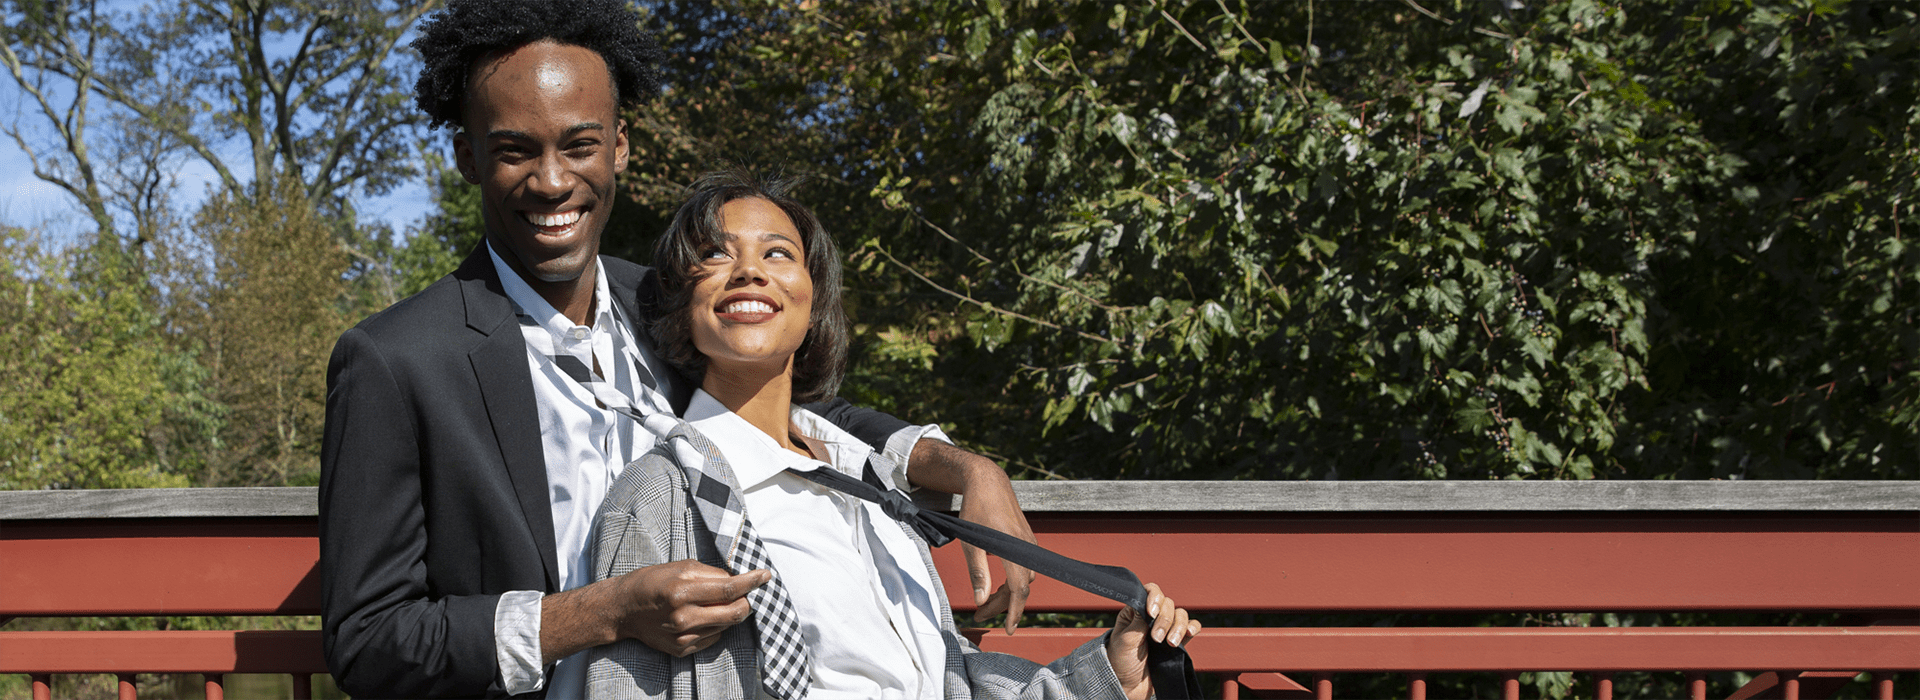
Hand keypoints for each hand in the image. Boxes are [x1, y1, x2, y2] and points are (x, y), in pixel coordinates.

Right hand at [540, 559, 766, 661]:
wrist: (623, 609)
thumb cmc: (652, 581)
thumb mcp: (680, 567)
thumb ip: (711, 574)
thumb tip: (738, 580)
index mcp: (682, 590)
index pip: (730, 588)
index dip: (752, 582)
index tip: (765, 576)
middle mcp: (684, 616)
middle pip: (735, 613)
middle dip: (747, 601)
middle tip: (747, 593)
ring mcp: (683, 637)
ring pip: (726, 626)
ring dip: (729, 613)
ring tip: (715, 603)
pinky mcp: (681, 650)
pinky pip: (713, 638)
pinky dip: (716, 626)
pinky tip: (702, 617)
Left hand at [903, 439, 1038, 634]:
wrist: (988, 481)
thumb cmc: (976, 508)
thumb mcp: (970, 542)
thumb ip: (978, 573)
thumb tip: (980, 600)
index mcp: (1013, 549)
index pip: (1018, 590)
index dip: (1014, 613)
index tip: (1008, 629)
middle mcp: (1026, 548)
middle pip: (1019, 588)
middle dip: (1002, 606)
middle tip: (980, 615)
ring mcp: (1028, 544)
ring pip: (1022, 579)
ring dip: (1006, 594)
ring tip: (984, 601)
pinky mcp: (1025, 540)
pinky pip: (1022, 567)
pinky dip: (1011, 580)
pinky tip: (996, 584)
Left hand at [1105, 582, 1199, 699]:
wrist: (1129, 686)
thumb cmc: (1121, 662)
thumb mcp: (1124, 640)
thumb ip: (1137, 622)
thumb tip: (1148, 605)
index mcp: (1136, 611)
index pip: (1149, 592)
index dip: (1154, 598)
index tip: (1151, 613)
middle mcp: (1152, 617)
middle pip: (1168, 604)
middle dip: (1164, 620)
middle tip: (1156, 639)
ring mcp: (1166, 628)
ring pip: (1181, 615)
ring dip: (1178, 627)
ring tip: (1170, 644)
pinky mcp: (1178, 641)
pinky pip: (1191, 627)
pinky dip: (1192, 628)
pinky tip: (1187, 635)